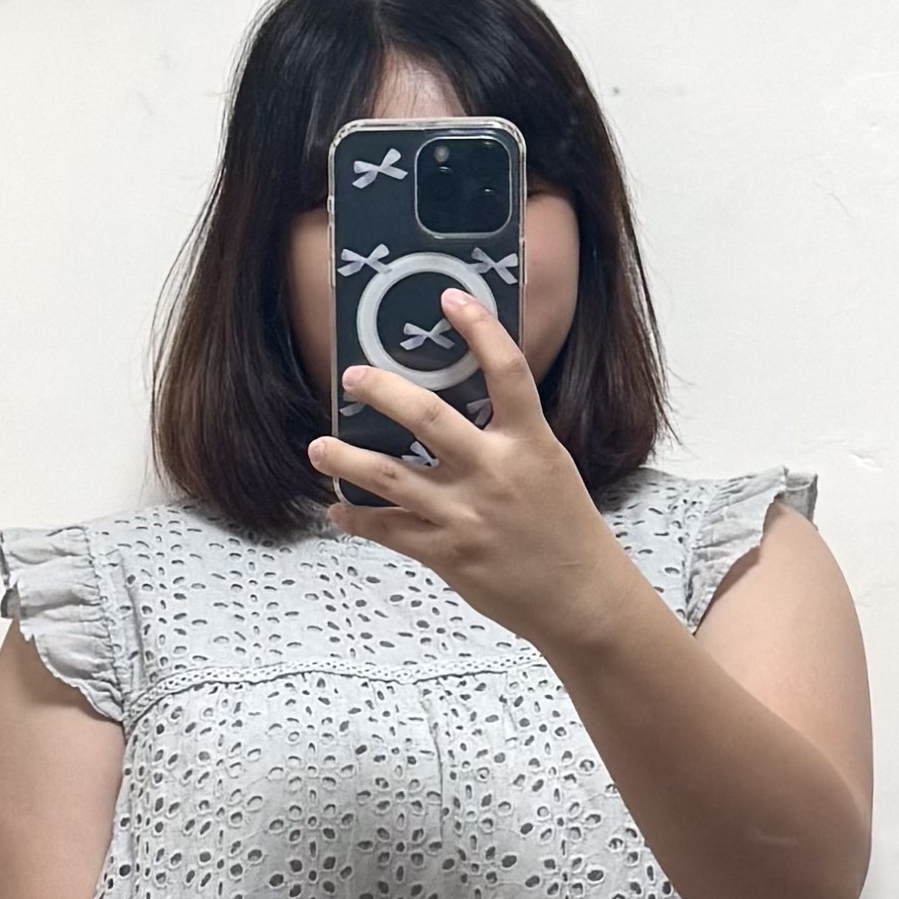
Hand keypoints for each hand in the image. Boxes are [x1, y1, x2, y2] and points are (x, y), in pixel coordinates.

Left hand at [308, 291, 636, 663]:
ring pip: (389, 476)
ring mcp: (466, 514)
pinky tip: (339, 510)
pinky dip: (358, 519)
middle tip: (352, 377)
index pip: (507, 370)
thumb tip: (461, 409)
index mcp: (529, 443)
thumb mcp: (550, 467)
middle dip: (382, 391)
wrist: (580, 600)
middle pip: (426, 416)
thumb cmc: (567, 532)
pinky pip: (388, 530)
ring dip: (345, 460)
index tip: (451, 298)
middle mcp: (494, 472)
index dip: (479, 328)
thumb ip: (510, 437)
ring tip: (317, 448)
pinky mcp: (446, 554)